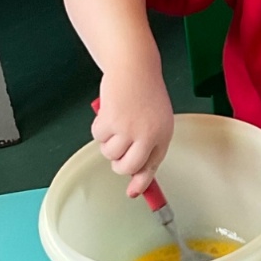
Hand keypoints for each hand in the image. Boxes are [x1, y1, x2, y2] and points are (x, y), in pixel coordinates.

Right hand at [92, 73, 173, 198]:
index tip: (134, 192)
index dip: (141, 182)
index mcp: (162, 136)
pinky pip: (97, 137)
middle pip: (126, 167)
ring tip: (117, 122)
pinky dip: (99, 128)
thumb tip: (136, 180)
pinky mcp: (110, 120)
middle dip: (118, 163)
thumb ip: (148, 147)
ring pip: (109, 153)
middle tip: (119, 149)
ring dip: (108, 141)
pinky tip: (109, 113)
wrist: (134, 68)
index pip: (151, 167)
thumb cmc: (146, 94)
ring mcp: (128, 129)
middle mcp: (147, 135)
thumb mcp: (157, 122)